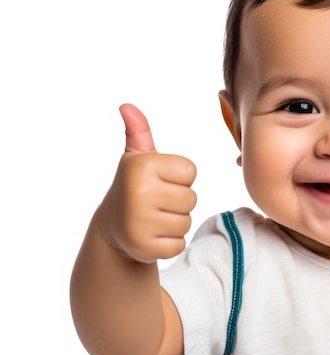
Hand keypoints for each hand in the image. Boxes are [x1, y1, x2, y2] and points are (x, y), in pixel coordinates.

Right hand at [99, 104, 196, 262]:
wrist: (112, 228)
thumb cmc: (134, 187)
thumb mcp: (135, 158)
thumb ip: (138, 132)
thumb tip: (127, 106)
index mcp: (141, 165)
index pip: (190, 171)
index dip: (179, 178)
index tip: (158, 181)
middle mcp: (139, 192)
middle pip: (191, 198)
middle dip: (178, 202)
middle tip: (155, 203)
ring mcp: (140, 222)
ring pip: (186, 222)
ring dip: (174, 223)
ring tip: (153, 218)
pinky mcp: (145, 247)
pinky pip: (179, 244)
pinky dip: (170, 243)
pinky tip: (152, 236)